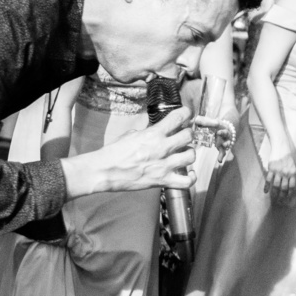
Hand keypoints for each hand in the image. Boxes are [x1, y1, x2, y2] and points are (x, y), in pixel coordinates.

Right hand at [63, 107, 194, 197]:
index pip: (177, 117)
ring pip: (191, 156)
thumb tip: (155, 132)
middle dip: (188, 133)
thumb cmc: (114, 153)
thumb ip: (147, 132)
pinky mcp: (163, 181)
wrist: (104, 171)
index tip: (187, 114)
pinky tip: (188, 173)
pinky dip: (191, 178)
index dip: (186, 113)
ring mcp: (164, 166)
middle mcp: (161, 148)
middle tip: (184, 135)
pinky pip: (186, 181)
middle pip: (188, 136)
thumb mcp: (130, 135)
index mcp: (152, 134)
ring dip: (189, 153)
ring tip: (184, 154)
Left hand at [192, 115, 236, 164]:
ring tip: (224, 145)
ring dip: (225, 144)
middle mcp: (224, 132)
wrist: (224, 129)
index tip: (215, 123)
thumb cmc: (214, 125)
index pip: (218, 123)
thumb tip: (195, 120)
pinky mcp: (223, 147)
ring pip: (226, 143)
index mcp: (220, 125)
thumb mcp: (209, 122)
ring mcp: (224, 140)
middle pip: (225, 133)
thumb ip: (202, 121)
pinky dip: (221, 156)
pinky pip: (223, 152)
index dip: (216, 123)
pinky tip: (219, 160)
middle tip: (219, 133)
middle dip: (223, 132)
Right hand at [264, 143, 295, 197]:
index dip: (289, 193)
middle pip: (284, 188)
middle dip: (282, 196)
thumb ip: (291, 175)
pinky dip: (267, 186)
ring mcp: (278, 171)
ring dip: (275, 193)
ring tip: (274, 198)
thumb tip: (290, 185)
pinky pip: (268, 180)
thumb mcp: (293, 166)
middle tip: (280, 202)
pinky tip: (265, 191)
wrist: (281, 147)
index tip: (287, 198)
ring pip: (276, 185)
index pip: (292, 186)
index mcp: (292, 173)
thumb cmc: (287, 157)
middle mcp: (286, 173)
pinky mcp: (271, 169)